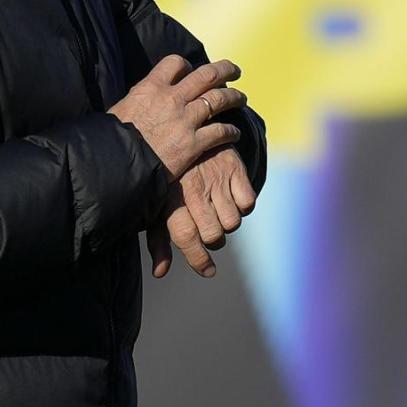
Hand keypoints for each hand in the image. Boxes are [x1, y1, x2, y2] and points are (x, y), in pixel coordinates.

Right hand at [109, 54, 245, 177]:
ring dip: (234, 97)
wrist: (115, 165)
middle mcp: (171, 98)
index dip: (186, 65)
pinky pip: (221, 131)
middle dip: (224, 69)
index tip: (192, 70)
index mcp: (150, 87)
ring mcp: (185, 120)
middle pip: (206, 75)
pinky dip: (231, 131)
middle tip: (234, 70)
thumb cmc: (111, 141)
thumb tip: (137, 103)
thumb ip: (136, 102)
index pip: (175, 63)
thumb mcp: (119, 111)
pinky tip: (235, 133)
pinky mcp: (194, 143)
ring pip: (219, 99)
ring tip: (242, 98)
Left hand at [147, 145, 257, 278]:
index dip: (198, 259)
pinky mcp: (235, 169)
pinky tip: (231, 198)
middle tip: (209, 229)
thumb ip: (158, 240)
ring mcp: (216, 178)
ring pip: (232, 222)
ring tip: (219, 211)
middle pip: (213, 235)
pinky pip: (248, 204)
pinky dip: (242, 206)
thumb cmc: (171, 179)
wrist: (189, 133)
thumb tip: (160, 273)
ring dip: (228, 223)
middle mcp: (194, 189)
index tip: (207, 271)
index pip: (186, 237)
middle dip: (213, 240)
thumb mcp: (159, 205)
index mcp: (171, 198)